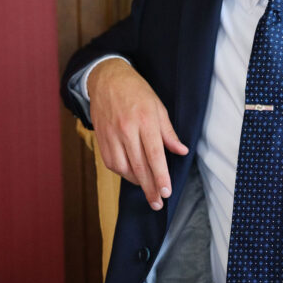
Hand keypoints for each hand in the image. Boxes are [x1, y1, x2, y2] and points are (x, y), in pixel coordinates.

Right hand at [87, 59, 188, 208]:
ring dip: (136, 182)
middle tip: (157, 203)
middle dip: (150, 188)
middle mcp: (126, 129)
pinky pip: (111, 163)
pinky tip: (132, 176)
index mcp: (145, 120)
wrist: (106, 79)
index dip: (161, 176)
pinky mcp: (101, 138)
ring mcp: (111, 135)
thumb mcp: (158, 107)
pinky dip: (122, 173)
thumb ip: (168, 132)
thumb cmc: (136, 92)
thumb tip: (181, 151)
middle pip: (139, 166)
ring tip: (147, 190)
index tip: (166, 192)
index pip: (154, 155)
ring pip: (124, 168)